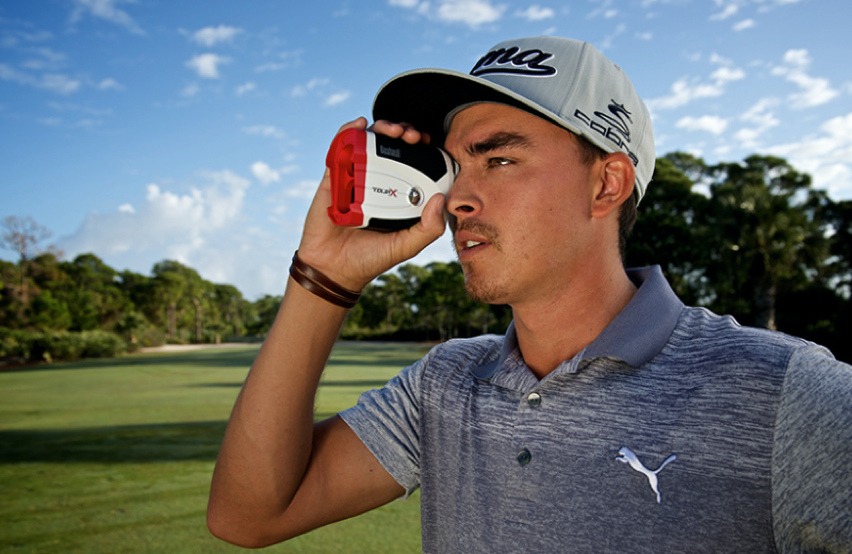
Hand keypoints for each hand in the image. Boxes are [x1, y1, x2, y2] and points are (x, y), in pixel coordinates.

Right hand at [296, 117, 446, 290]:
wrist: (333, 269)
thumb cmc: (371, 259)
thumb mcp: (407, 246)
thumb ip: (429, 229)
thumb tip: (439, 198)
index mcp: (397, 195)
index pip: (413, 163)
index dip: (422, 149)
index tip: (430, 143)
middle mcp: (378, 182)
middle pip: (393, 147)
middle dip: (405, 133)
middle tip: (413, 137)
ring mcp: (354, 178)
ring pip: (369, 143)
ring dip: (383, 128)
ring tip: (392, 130)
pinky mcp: (333, 179)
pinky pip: (340, 150)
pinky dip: (348, 132)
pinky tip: (360, 124)